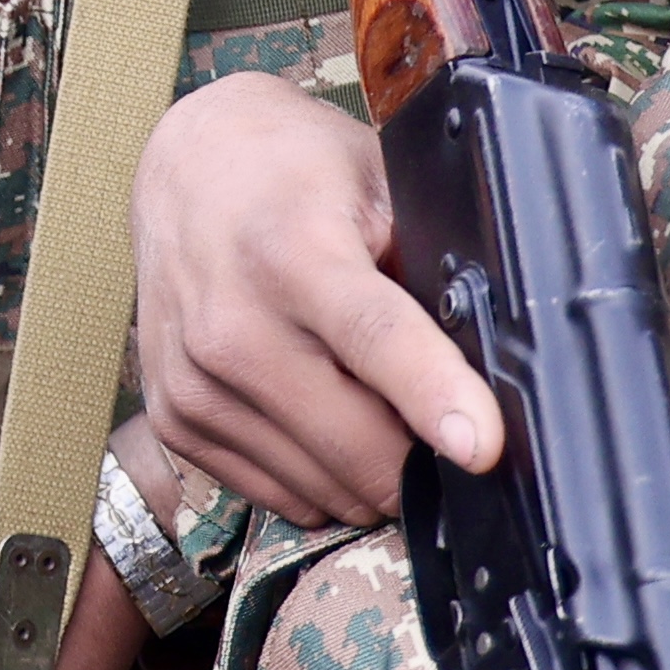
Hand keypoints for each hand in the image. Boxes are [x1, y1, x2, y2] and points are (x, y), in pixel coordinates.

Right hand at [134, 72, 502, 523]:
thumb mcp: (377, 182)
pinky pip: (283, 497)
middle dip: (424, 455)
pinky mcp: (175, 422)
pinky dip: (322, 476)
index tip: (482, 447)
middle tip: (446, 419)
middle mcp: (231, 324)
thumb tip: (494, 360)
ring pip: (328, 490)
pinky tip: (321, 411)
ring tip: (369, 399)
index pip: (371, 336)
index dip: (433, 395)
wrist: (186, 171)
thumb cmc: (295, 172)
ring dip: (372, 470)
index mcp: (293, 250)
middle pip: (358, 443)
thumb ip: (429, 265)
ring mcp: (196, 382)